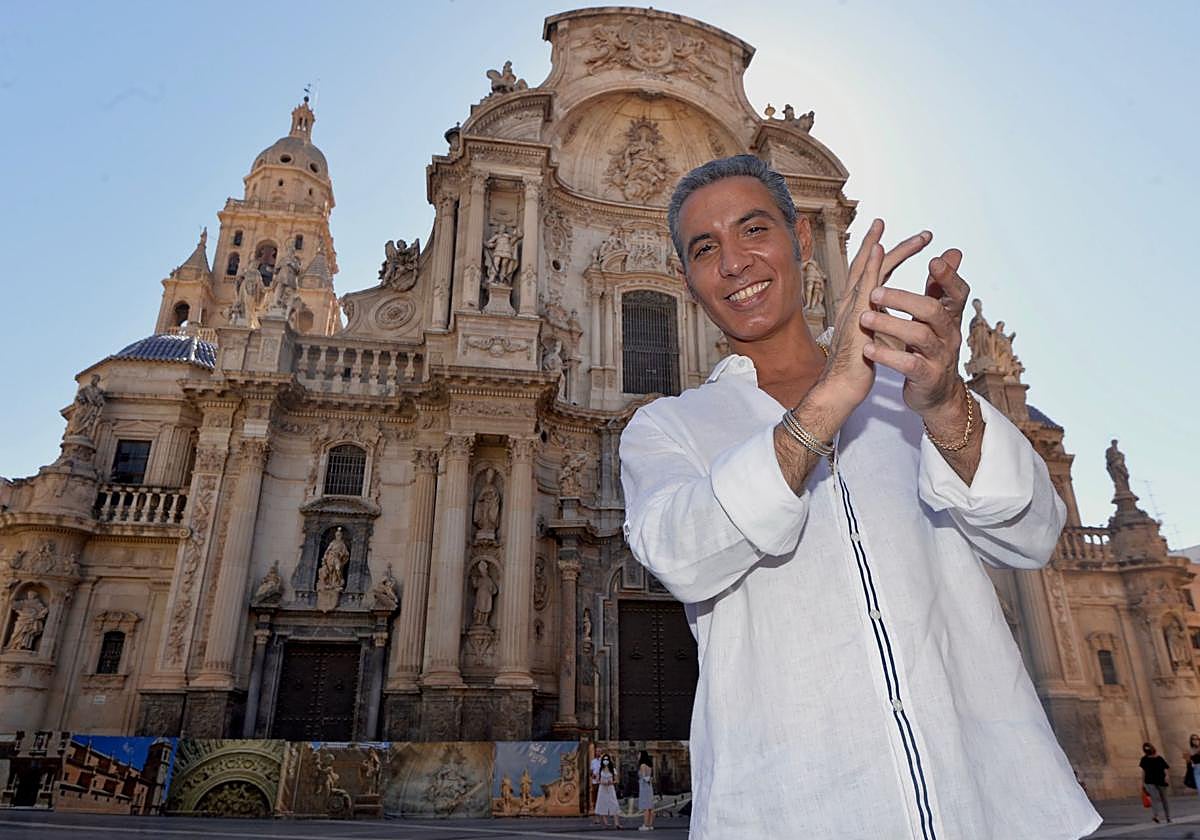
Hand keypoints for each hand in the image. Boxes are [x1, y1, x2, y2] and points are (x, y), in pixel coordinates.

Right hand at [814, 219, 932, 418]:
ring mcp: (852, 307)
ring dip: (881, 245)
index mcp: (858, 306)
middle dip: (884, 242)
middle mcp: (852, 301)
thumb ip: (880, 322)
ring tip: (895, 228)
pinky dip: (871, 265)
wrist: (841, 386)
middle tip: (915, 231)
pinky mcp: (855, 316)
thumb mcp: (874, 337)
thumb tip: (889, 319)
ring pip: (867, 268)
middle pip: (868, 263)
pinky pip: (864, 286)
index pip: (871, 273)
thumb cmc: (856, 367)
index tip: (902, 239)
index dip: (883, 253)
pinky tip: (879, 250)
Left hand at [860, 248, 969, 416]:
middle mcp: (948, 334)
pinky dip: (887, 355)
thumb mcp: (935, 318)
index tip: (933, 260)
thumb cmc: (930, 348)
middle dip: (904, 298)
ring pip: (920, 336)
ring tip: (864, 317)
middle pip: (933, 310)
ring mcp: (939, 357)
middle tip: (874, 291)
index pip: (958, 292)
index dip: (949, 277)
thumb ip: (939, 287)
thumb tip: (952, 252)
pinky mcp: (927, 377)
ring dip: (890, 324)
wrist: (935, 393)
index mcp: (949, 317)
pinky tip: (868, 348)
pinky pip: (909, 364)